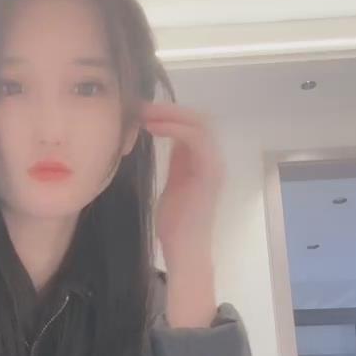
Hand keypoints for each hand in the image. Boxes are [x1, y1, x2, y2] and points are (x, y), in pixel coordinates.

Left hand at [140, 103, 224, 266]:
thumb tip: (164, 143)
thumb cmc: (175, 224)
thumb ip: (175, 163)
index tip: (141, 111)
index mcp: (202, 161)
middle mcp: (212, 159)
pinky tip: (153, 127)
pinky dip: (175, 128)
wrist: (184, 249)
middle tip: (141, 107)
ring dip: (171, 114)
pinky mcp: (209, 173)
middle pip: (198, 118)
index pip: (191, 125)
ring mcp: (213, 165)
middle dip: (169, 109)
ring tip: (145, 114)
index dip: (168, 113)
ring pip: (200, 123)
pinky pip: (196, 139)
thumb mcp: (173, 185)